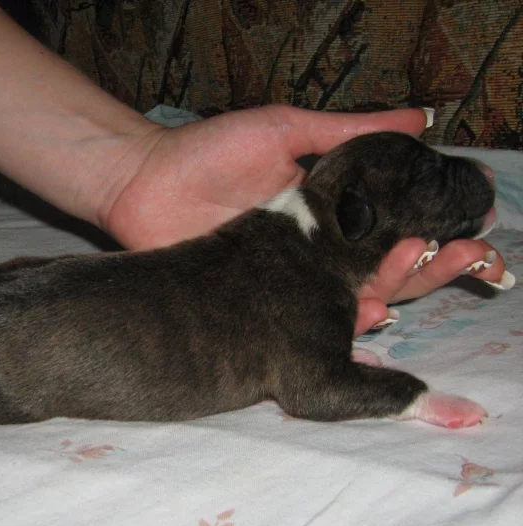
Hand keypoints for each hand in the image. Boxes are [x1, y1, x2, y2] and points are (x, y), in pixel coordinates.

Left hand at [101, 105, 505, 335]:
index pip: (390, 230)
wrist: (145, 180)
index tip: (465, 225)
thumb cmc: (212, 152)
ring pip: (351, 300)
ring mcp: (287, 284)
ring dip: (391, 291)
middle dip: (427, 266)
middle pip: (383, 270)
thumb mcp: (287, 131)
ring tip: (412, 274)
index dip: (430, 230)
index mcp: (327, 215)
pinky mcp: (257, 307)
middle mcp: (313, 254)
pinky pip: (304, 323)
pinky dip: (339, 322)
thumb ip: (348, 131)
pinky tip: (368, 313)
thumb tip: (422, 117)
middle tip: (462, 254)